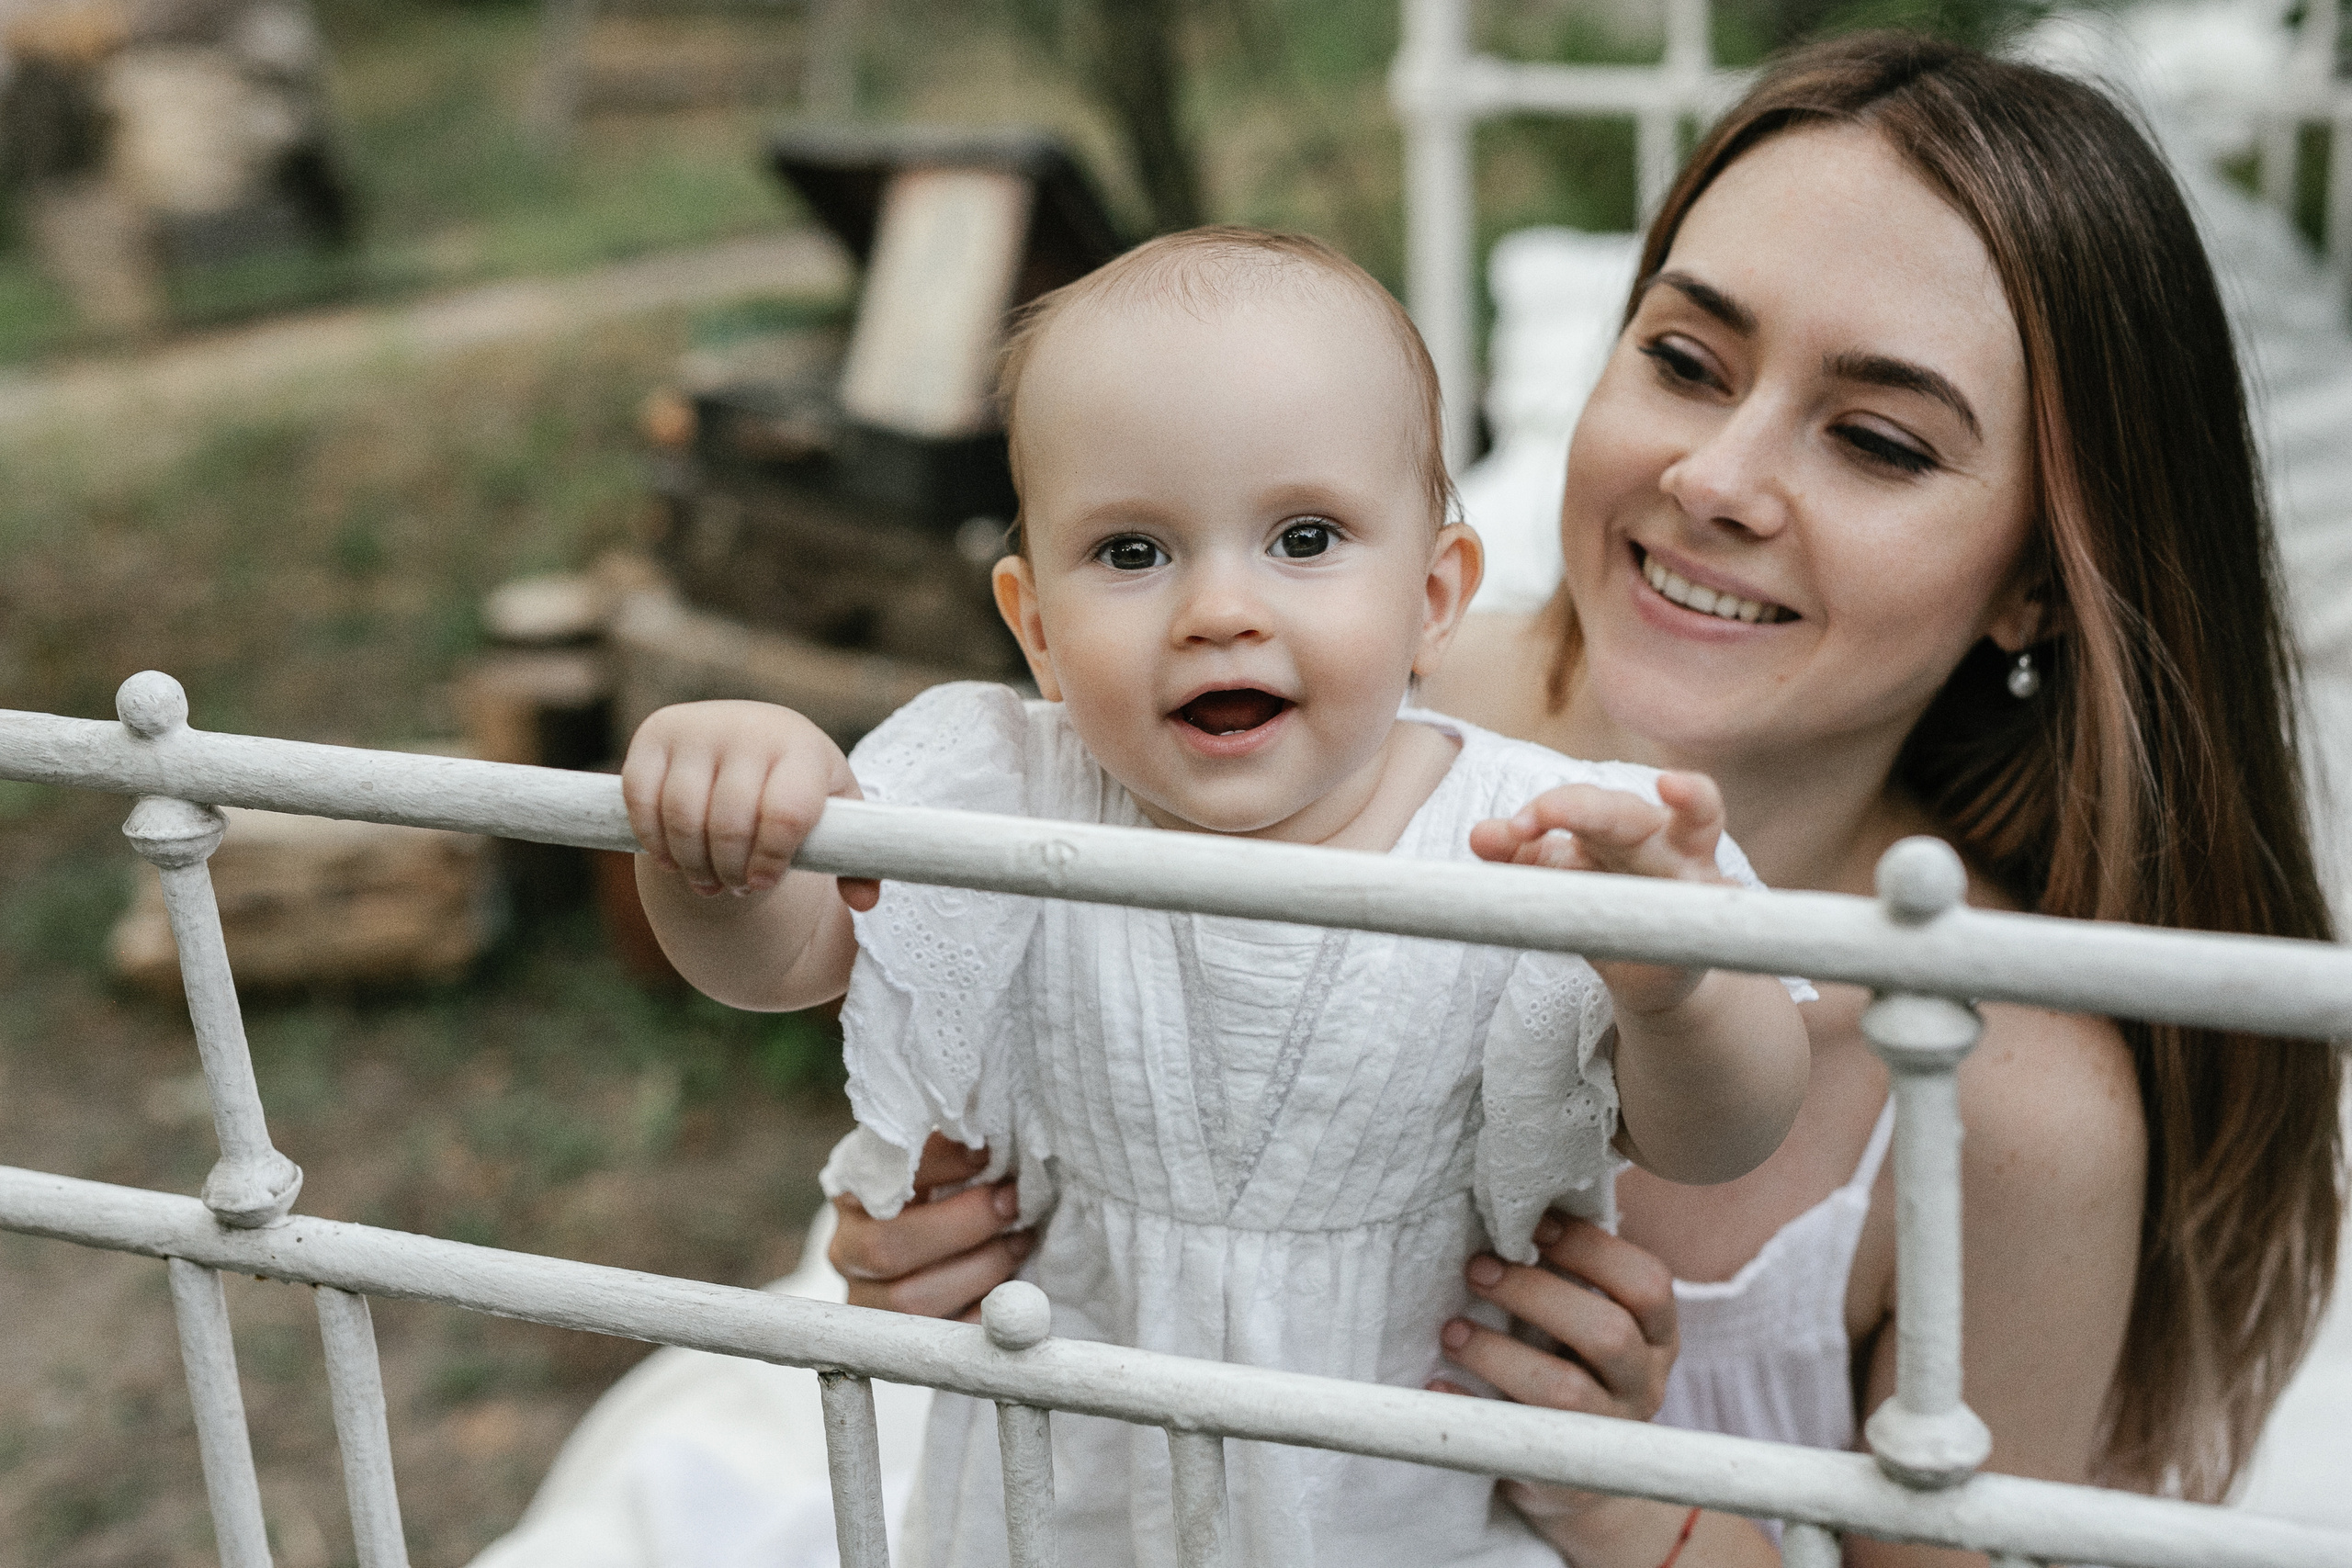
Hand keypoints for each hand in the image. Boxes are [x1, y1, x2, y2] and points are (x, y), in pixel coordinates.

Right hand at [621, 700, 877, 907]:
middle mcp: (750, 727)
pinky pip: (642, 801)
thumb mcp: (832, 818)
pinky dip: (654, 841)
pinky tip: (673, 859)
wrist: (749, 740)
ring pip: (682, 817)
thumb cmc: (796, 789)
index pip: (785, 813)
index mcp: (801, 747)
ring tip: (708, 880)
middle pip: (729, 823)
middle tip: (735, 886)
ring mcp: (698, 728)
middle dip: (729, 870)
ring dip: (692, 864)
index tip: (765, 881)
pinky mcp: (654, 733)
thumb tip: (864, 902)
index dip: (771, 859)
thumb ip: (853, 861)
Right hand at [829, 1133, 1033, 1320]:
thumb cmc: (935, 1200)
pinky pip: (938, 1337)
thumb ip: (951, 1153)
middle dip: (963, 1224)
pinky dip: (981, 1313)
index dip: (938, 1165)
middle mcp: (846, 1250)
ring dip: (980, 1269)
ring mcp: (866, 1302)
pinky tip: (1010, 1287)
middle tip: (1012, 1202)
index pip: (882, 1177)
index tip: (986, 1153)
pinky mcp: (897, 1342)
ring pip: (911, 1300)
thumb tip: (999, 1140)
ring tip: (1019, 1241)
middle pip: (886, 1248)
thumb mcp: (934, 1169)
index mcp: (851, 1195)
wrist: (918, 1257)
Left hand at [1432, 1212, 1678, 1542]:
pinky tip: (1437, 1385)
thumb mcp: (1592, 1324)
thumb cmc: (1575, 1369)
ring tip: (1452, 1331)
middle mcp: (1645, 1384)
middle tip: (1477, 1269)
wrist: (1580, 1475)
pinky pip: (1514, 1440)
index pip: (1647, 1284)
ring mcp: (1610, 1433)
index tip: (1533, 1223)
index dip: (1591, 1248)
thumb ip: (1575, 1278)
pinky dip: (1471, 1407)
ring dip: (1498, 1352)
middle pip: (1608, 1333)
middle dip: (1535, 1293)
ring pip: (1564, 1390)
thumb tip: (1514, 1204)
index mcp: (1658, 1336)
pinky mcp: (1565, 1475)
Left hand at [1470, 771, 1731, 1014]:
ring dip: (1690, 799)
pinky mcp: (1718, 908)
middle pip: (1623, 808)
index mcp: (1607, 826)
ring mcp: (1691, 866)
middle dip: (1583, 807)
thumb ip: (1521, 857)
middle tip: (1540, 813)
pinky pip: (1725, 893)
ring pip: (1700, 819)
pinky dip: (1725, 887)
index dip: (1545, 812)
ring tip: (1674, 786)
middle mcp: (1652, 834)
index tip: (1503, 832)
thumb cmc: (1605, 909)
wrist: (1654, 970)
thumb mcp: (1558, 882)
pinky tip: (1723, 885)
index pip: (1575, 805)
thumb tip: (1479, 834)